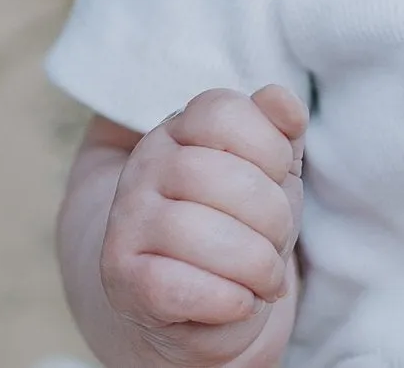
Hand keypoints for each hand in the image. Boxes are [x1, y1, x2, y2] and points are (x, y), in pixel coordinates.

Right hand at [99, 85, 307, 365]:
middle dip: (271, 215)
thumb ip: (280, 130)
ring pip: (196, 231)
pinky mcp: (122, 282)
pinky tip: (240, 302)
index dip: (270, 148)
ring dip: (255, 262)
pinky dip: (227, 299)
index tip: (278, 178)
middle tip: (277, 241)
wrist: (194, 304)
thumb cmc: (239, 226)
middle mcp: (144, 167)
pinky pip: (176, 286)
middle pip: (219, 175)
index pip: (223, 111)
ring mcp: (126, 223)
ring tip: (265, 277)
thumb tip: (280, 99)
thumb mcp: (269, 172)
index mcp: (179, 129)